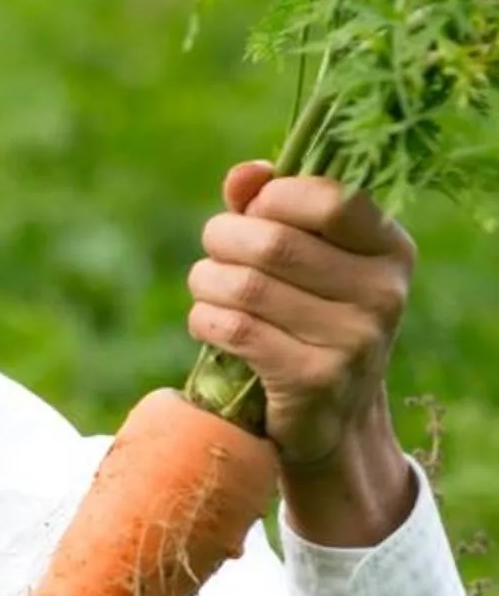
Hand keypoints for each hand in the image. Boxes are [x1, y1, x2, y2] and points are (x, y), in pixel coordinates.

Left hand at [187, 161, 416, 547]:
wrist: (332, 421)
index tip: (253, 212)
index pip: (332, 200)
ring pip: (246, 286)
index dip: (275, 198)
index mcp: (391, 252)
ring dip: (206, 281)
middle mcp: (383, 295)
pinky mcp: (313, 380)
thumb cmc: (312, 319)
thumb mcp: (310, 261)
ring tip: (206, 287)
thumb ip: (275, 209)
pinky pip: (234, 330)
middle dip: (223, 239)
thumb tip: (244, 175)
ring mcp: (353, 342)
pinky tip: (207, 321)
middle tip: (212, 252)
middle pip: (274, 242)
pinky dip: (205, 319)